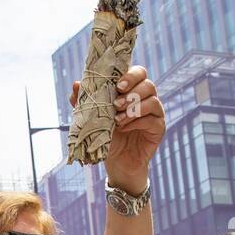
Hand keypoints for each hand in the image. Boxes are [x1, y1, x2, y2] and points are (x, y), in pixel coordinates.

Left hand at [71, 64, 164, 194]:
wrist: (116, 161)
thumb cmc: (106, 136)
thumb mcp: (92, 118)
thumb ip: (85, 102)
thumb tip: (76, 85)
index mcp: (132, 90)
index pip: (139, 73)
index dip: (130, 76)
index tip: (118, 86)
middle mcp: (146, 99)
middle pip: (148, 84)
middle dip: (132, 93)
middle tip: (116, 105)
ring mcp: (155, 113)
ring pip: (152, 101)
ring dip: (133, 109)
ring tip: (117, 121)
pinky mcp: (158, 128)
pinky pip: (153, 120)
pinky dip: (137, 123)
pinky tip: (124, 129)